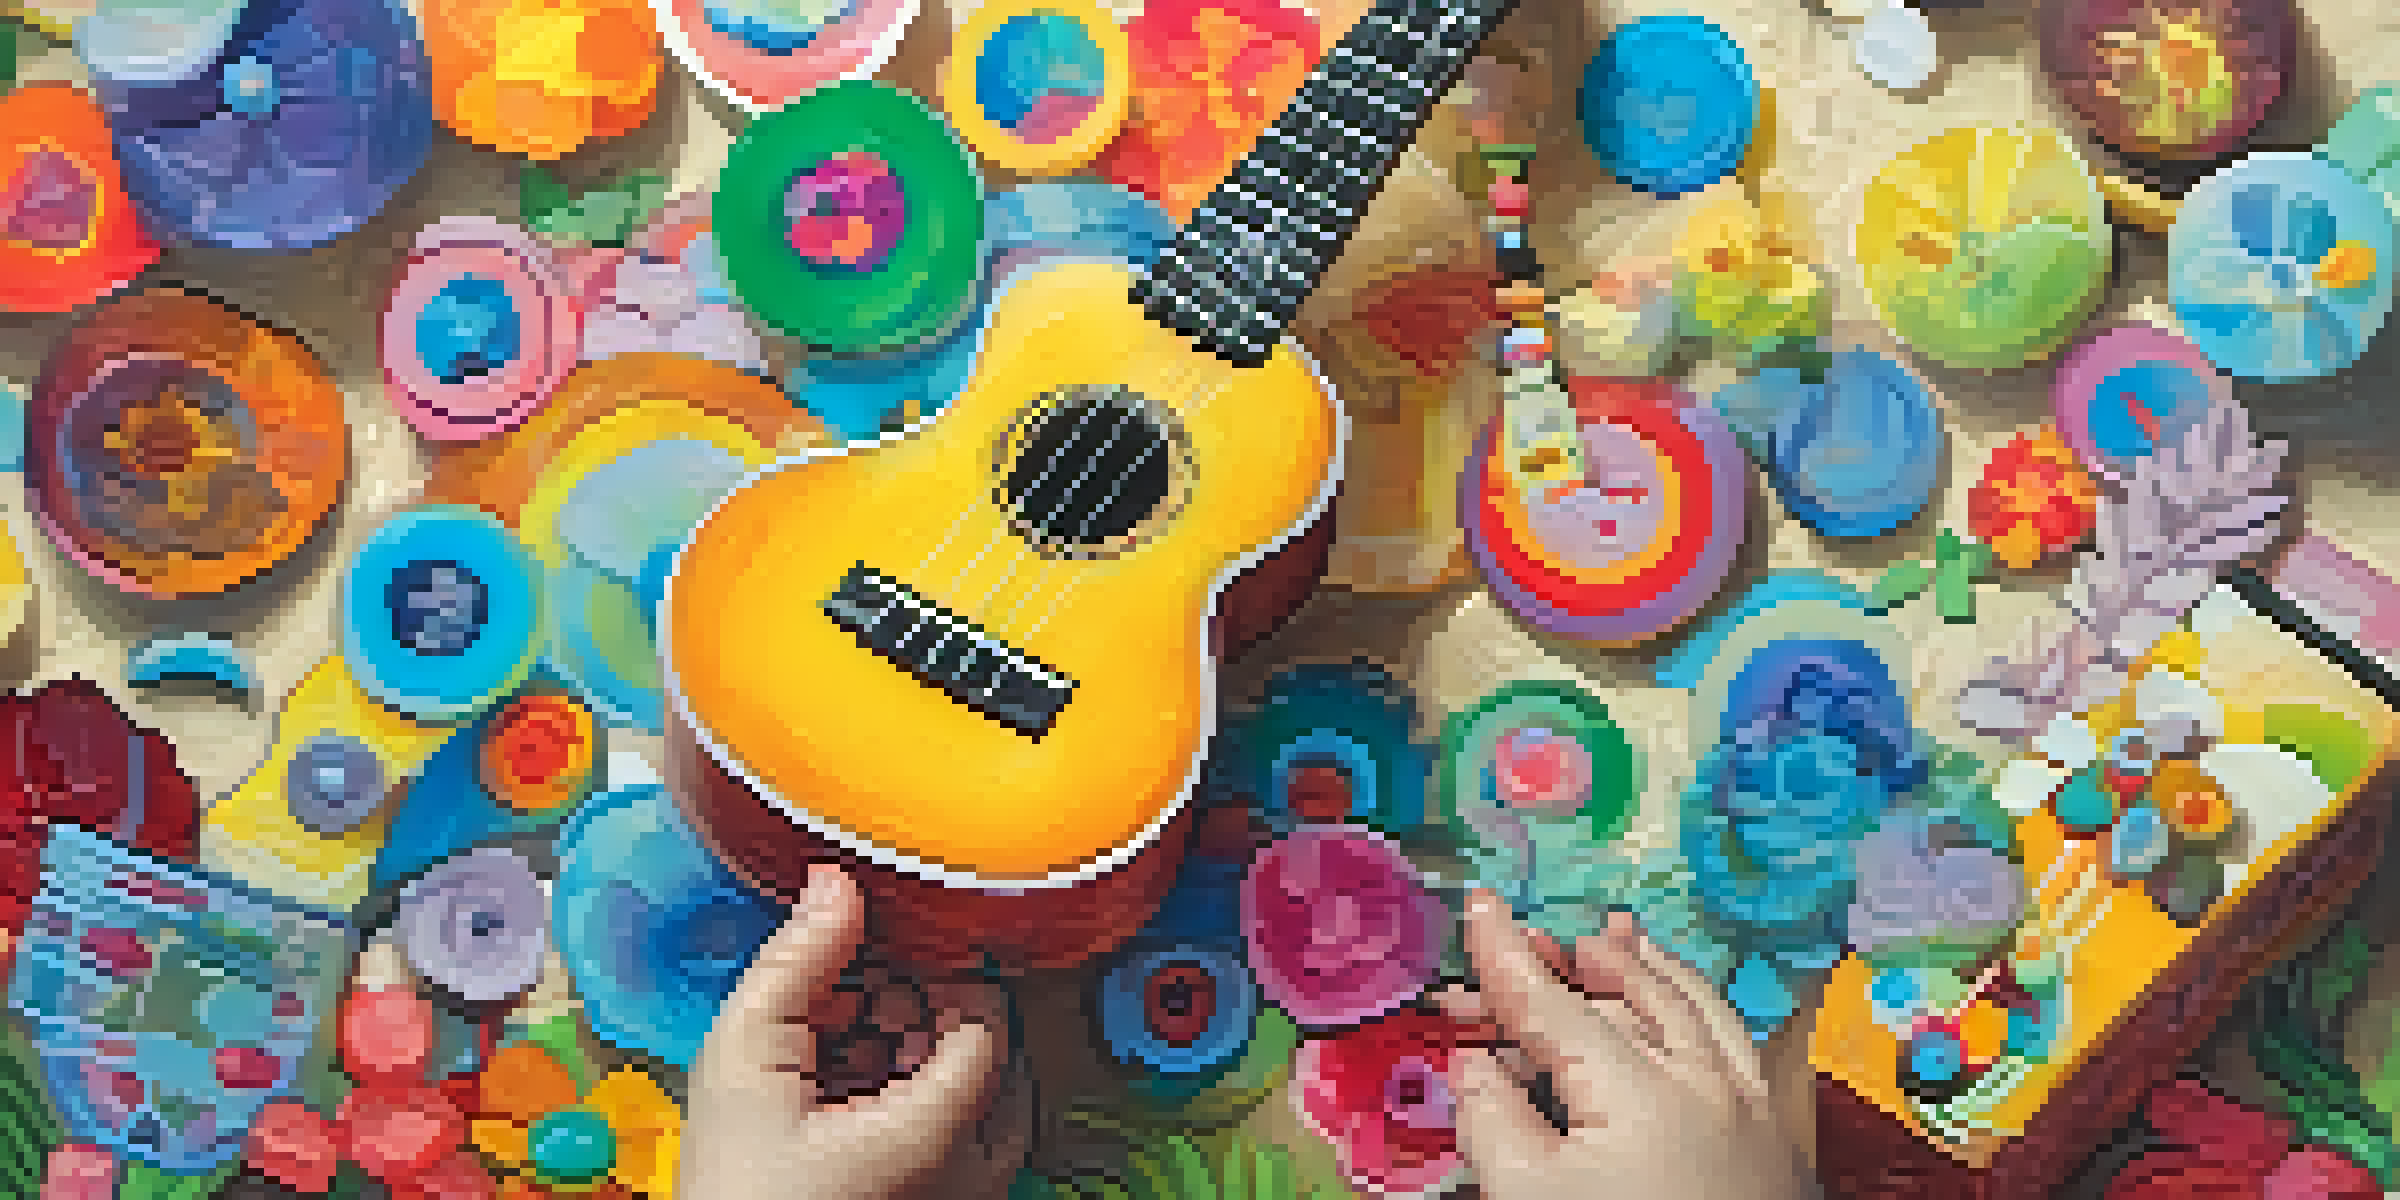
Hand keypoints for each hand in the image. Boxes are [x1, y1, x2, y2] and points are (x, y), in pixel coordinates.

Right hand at [681, 864, 1033, 1199]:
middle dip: (921, 1007)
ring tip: (843, 1045)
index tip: (894, 949)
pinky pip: (960, 1134)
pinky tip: (846, 1091)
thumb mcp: (744, 1062)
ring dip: (917, 1050)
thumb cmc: (734, 1196)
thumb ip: (797, 963)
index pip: (986, 1016)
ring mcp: (965, 1195)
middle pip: (984, 1049)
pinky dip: (913, 1096)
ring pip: (975, 1091)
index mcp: (940, 1132)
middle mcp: (973, 1171)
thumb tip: (834, 886)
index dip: (940, 969)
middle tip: (855, 996)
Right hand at [1439, 893, 1817, 1199]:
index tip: (1480, 909)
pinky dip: (1700, 1006)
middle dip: (1566, 961)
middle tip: (1521, 946)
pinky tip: (1686, 1006)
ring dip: (1646, 968)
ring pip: (1694, 1005)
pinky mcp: (1775, 1143)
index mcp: (1635, 1090)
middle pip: (1623, 992)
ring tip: (1614, 941)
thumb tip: (1476, 1067)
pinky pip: (1737, 1042)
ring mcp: (1748, 1108)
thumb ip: (1493, 1122)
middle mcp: (1700, 1081)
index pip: (1552, 1002)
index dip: (1507, 955)